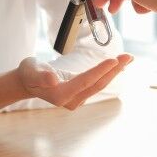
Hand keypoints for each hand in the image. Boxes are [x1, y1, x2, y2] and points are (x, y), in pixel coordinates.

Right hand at [18, 55, 132, 109]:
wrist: (27, 82)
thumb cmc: (29, 73)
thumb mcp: (31, 70)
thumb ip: (41, 76)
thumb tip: (53, 80)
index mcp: (60, 95)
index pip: (85, 81)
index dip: (101, 71)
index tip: (115, 60)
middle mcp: (71, 101)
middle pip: (97, 84)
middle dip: (114, 70)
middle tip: (129, 56)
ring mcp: (76, 100)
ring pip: (98, 84)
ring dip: (114, 71)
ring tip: (127, 59)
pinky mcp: (80, 96)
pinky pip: (96, 84)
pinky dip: (107, 74)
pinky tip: (116, 66)